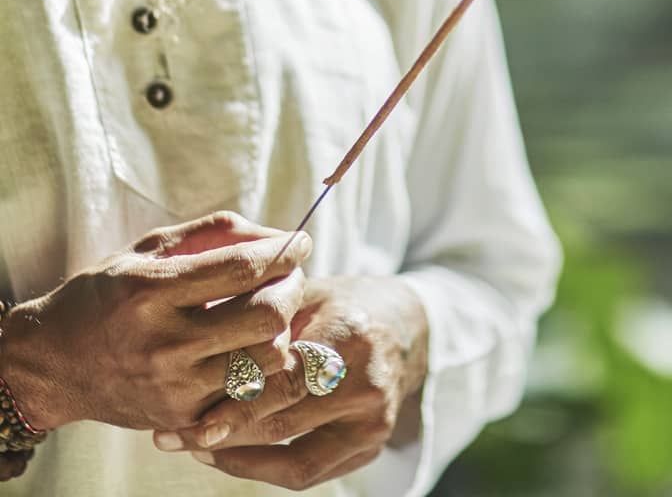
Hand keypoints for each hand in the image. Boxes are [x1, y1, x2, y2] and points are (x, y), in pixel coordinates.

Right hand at [0, 211, 311, 433]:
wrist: (55, 363)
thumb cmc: (108, 292)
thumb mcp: (151, 248)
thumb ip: (216, 233)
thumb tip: (277, 236)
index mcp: (154, 290)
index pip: (243, 269)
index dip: (285, 250)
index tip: (301, 240)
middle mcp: (165, 343)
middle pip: (266, 317)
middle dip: (292, 288)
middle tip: (290, 275)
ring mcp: (174, 387)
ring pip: (267, 360)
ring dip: (285, 329)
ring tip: (275, 311)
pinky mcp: (181, 418)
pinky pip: (251, 397)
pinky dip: (267, 370)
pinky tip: (260, 347)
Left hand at [154, 275, 428, 491]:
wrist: (406, 328)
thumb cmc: (345, 303)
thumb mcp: (310, 293)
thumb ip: (265, 317)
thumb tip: (199, 338)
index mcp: (350, 334)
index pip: (283, 377)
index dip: (232, 399)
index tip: (183, 412)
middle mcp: (367, 382)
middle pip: (283, 421)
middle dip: (222, 432)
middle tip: (172, 435)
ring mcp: (372, 421)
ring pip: (293, 459)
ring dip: (237, 458)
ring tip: (194, 446)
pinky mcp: (371, 446)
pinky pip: (308, 472)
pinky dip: (264, 468)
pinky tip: (229, 454)